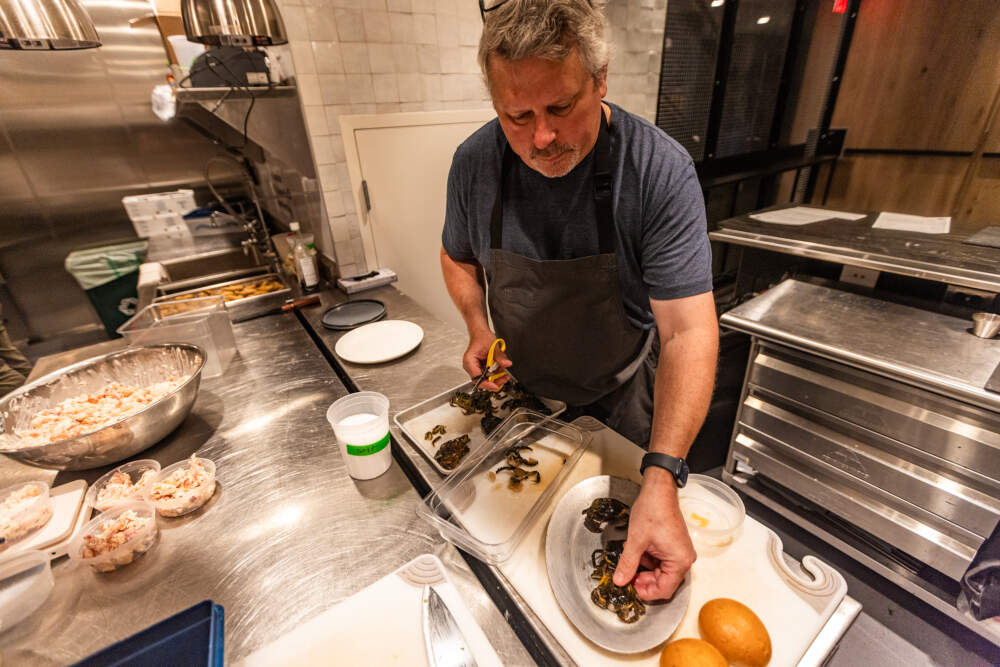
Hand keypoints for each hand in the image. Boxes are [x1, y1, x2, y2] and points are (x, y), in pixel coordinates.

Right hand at [462, 328, 511, 390]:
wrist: (481, 333)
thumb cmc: (482, 337)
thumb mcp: (493, 346)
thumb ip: (500, 356)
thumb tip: (506, 364)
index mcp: (469, 361)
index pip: (476, 377)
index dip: (487, 383)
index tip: (496, 385)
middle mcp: (470, 366)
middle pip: (481, 381)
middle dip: (493, 381)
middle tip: (504, 379)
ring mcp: (475, 368)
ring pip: (485, 379)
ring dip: (495, 377)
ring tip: (504, 373)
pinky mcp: (480, 368)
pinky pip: (487, 374)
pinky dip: (495, 373)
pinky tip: (500, 370)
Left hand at [613, 467, 695, 599]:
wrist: (658, 491)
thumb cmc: (653, 511)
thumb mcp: (636, 541)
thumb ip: (627, 564)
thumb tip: (620, 581)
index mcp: (680, 561)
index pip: (664, 590)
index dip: (646, 592)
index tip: (631, 589)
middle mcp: (684, 558)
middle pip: (663, 581)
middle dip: (643, 579)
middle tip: (627, 575)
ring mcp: (680, 552)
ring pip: (660, 571)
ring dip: (644, 567)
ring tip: (630, 555)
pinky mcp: (675, 545)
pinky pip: (661, 560)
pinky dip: (648, 558)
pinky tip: (637, 549)